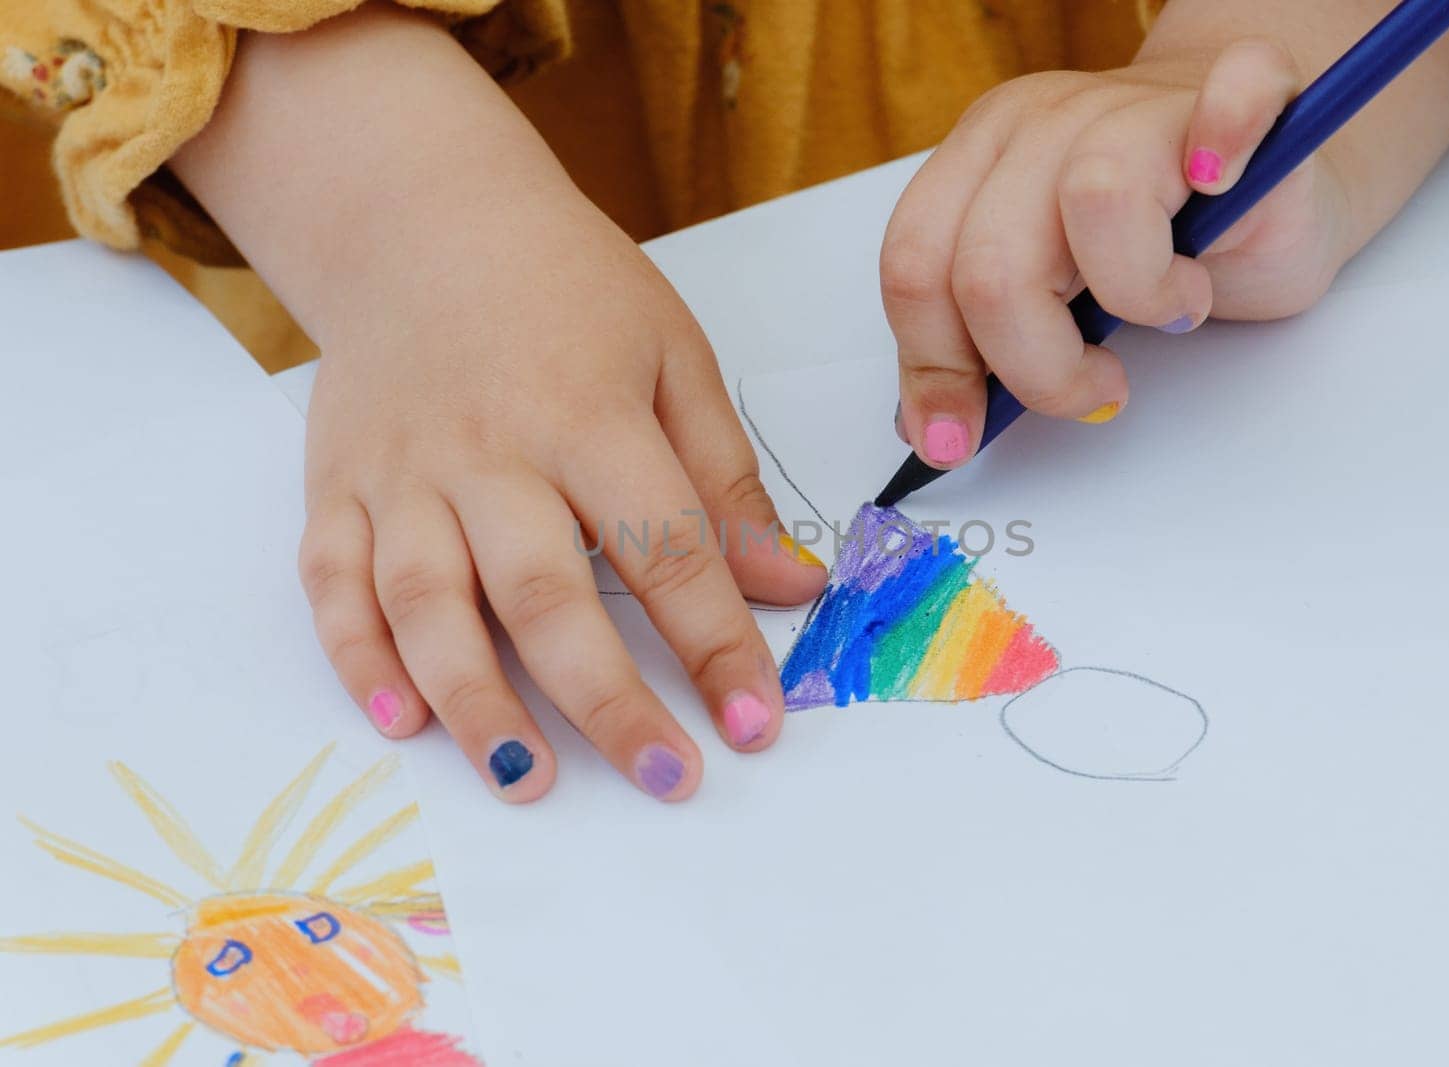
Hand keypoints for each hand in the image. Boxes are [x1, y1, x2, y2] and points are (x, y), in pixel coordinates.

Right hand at [297, 187, 827, 801]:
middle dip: (610, 700)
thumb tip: (791, 586)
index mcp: (586, 413)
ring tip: (529, 780)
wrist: (424, 219)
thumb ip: (724, 482)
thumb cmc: (567, 289)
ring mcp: (401, 473)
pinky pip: (334, 584)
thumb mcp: (673, 358)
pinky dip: (359, 659)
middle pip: (545, 595)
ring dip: (478, 703)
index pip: (664, 549)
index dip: (716, 643)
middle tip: (666, 778)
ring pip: (429, 605)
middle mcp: (488, 451)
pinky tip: (402, 723)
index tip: (756, 722)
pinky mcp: (335, 486)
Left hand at [881, 40, 1354, 464]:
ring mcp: (1137, 101)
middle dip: (1039, 367)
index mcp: (978, 163)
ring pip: (1091, 199)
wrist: (1249, 157)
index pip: (915, 265)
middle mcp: (1042, 123)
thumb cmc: (1153, 233)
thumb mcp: (1050, 297)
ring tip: (1168, 312)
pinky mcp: (1240, 91)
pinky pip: (1232, 94)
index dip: (934, 365)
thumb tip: (939, 429)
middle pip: (990, 261)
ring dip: (1136, 294)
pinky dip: (1229, 139)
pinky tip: (1220, 185)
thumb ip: (985, 342)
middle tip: (1091, 390)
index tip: (960, 435)